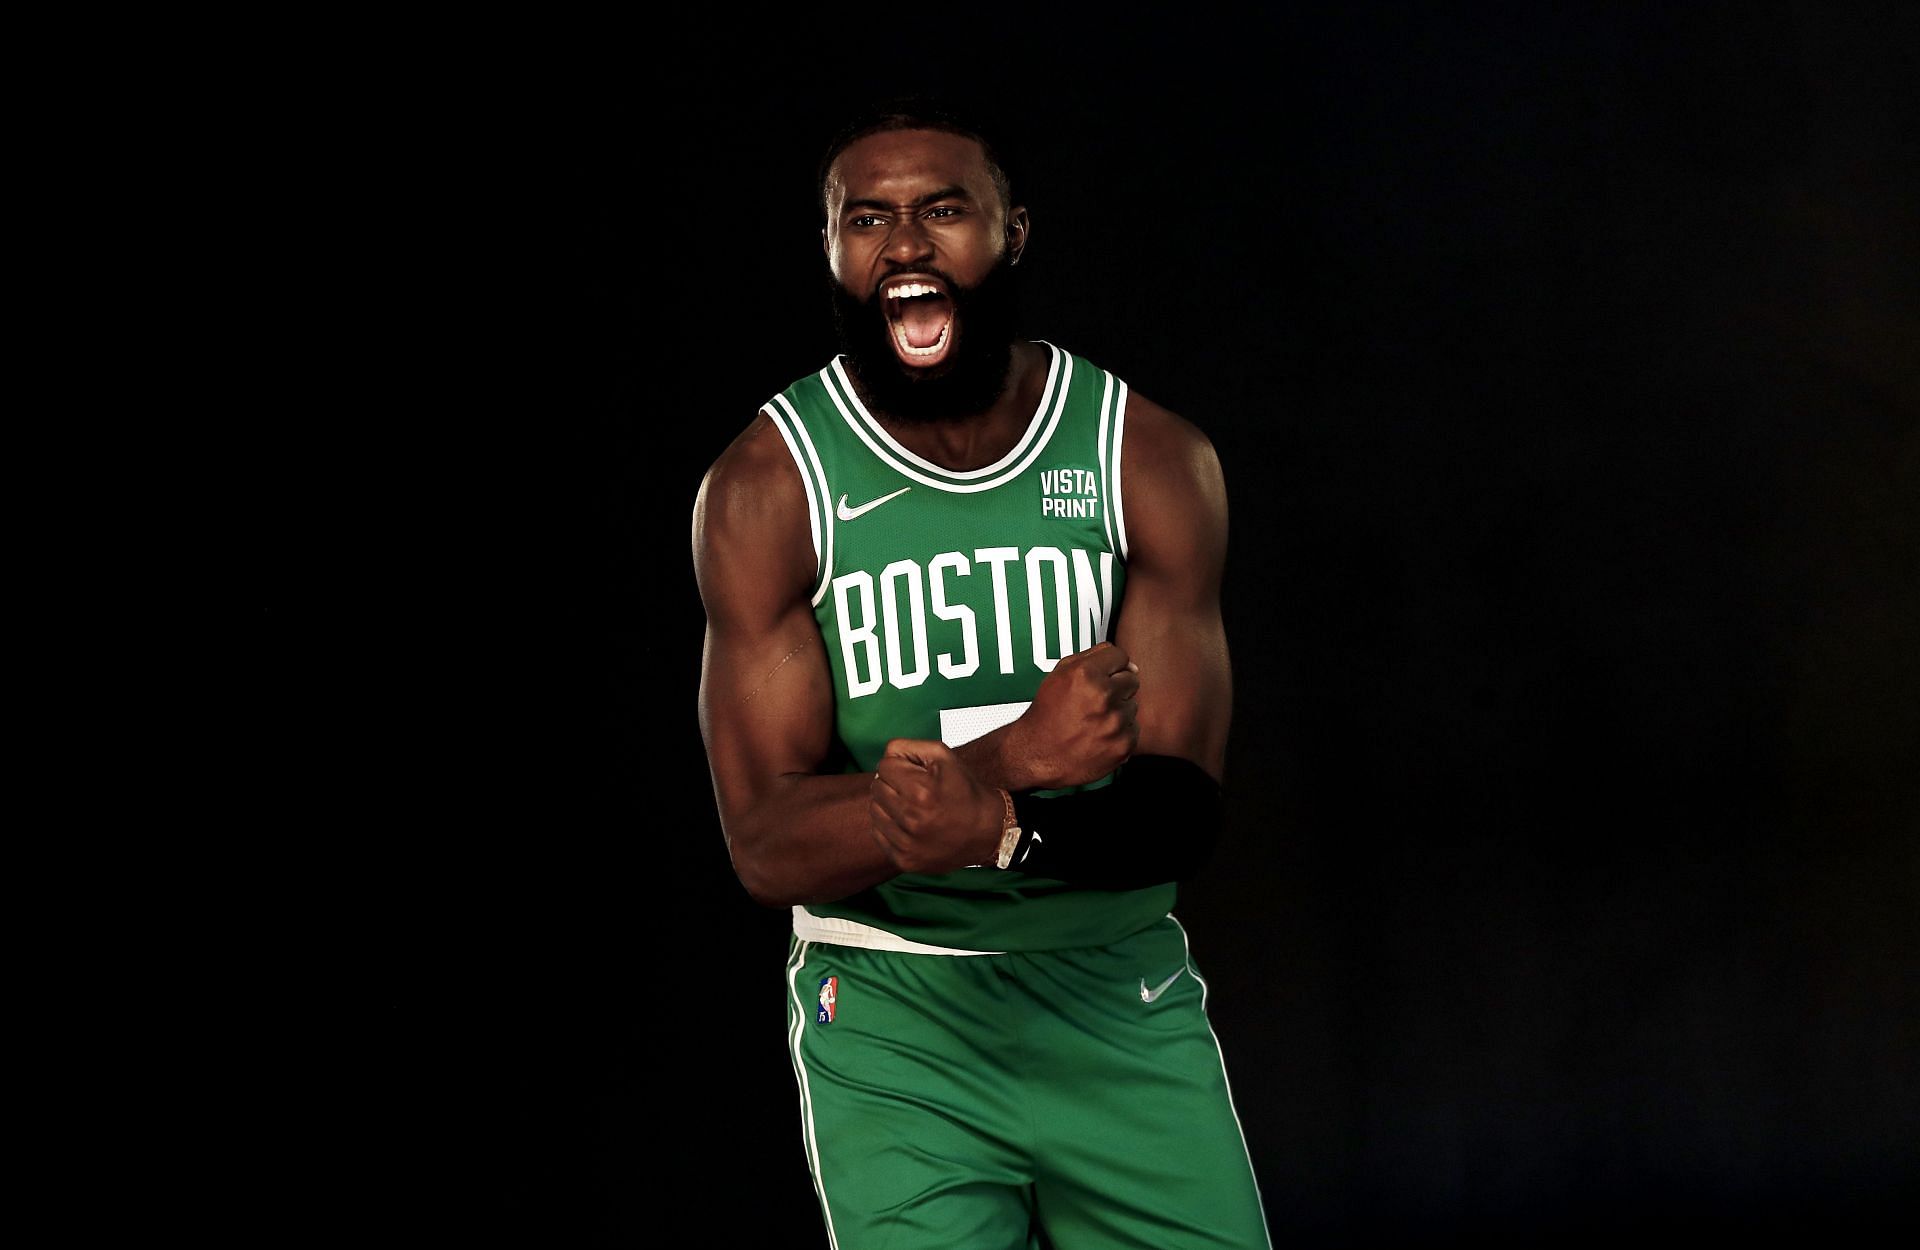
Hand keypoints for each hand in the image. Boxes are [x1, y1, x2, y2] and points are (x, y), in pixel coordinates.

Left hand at [869, 739, 1005, 874]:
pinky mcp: (905, 861)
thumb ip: (908, 747)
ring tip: (912, 807)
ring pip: (874, 811)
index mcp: (921, 791)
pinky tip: (910, 824)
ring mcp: (907, 844)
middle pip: (876, 788)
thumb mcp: (944, 756)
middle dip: (893, 784)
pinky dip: (890, 827)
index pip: (884, 767)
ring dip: (888, 805)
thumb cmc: (965, 791)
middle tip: (914, 790)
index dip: (900, 765)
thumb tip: (884, 758)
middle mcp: (912, 820)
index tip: (915, 774)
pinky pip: (879, 834)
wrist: (988, 831)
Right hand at [1006, 641, 1139, 788]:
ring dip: (1117, 711)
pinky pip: (1133, 729)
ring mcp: (1116, 723)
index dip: (1110, 666)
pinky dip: (1119, 733)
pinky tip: (1098, 736)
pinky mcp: (1124, 745)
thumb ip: (1092, 657)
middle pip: (1132, 680)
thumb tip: (1129, 663)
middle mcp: (1104, 696)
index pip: (1120, 656)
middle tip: (1094, 701)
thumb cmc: (1048, 714)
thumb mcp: (1059, 674)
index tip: (1101, 677)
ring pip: (1132, 706)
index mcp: (1087, 674)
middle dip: (1116, 687)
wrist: (1038, 755)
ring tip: (1093, 721)